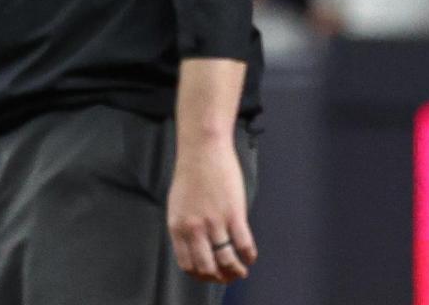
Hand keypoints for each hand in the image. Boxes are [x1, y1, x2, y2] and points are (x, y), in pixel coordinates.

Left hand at [166, 137, 256, 283]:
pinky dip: (249, 256)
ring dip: (236, 271)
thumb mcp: (178, 205)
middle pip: (207, 268)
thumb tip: (196, 248)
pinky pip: (244, 245)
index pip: (187, 264)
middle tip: (228, 276)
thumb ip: (184, 227)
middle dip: (219, 278)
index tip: (211, 276)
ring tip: (241, 270)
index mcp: (177, 226)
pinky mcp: (233, 213)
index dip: (201, 276)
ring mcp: (213, 221)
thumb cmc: (191, 175)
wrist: (202, 149)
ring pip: (227, 260)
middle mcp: (193, 228)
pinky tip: (250, 256)